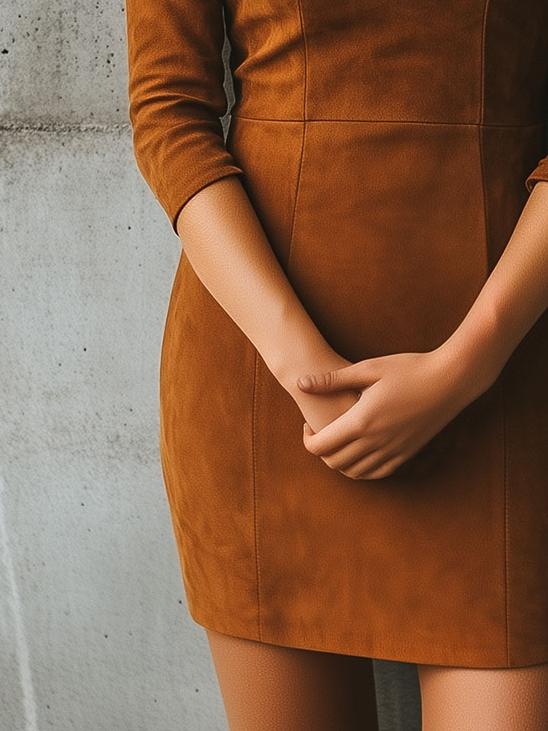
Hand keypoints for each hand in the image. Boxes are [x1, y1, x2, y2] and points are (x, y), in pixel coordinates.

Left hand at [296, 348, 482, 480]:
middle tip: (320, 433)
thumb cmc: (408, 368)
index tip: (307, 425)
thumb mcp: (367, 369)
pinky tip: (360, 451)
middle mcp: (376, 442)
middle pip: (334, 462)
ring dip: (339, 462)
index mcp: (362, 421)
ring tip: (338, 441)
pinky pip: (377, 473)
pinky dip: (361, 469)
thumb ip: (332, 380)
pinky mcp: (407, 454)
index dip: (307, 440)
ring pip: (354, 473)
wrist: (451, 379)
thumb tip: (301, 383)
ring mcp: (393, 451)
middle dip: (320, 451)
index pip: (321, 446)